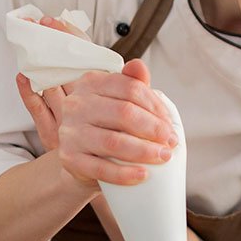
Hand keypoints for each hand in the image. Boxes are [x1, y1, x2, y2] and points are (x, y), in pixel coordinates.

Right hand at [15, 15, 177, 186]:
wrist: (83, 158)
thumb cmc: (107, 125)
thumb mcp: (119, 101)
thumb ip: (132, 83)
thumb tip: (139, 65)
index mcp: (90, 83)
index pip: (130, 88)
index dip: (155, 106)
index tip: (170, 123)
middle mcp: (76, 104)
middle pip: (124, 113)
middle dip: (154, 129)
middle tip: (171, 142)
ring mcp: (70, 132)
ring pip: (113, 141)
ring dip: (144, 151)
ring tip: (163, 156)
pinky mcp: (69, 158)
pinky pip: (101, 168)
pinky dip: (125, 174)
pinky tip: (143, 175)